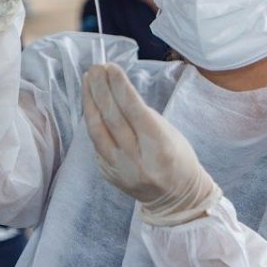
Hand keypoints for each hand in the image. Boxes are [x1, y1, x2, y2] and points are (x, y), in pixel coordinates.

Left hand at [82, 64, 220, 225]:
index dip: (119, 86)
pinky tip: (91, 103)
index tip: (111, 67)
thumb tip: (117, 91)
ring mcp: (119, 169)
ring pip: (97, 130)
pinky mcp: (107, 174)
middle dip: (101, 89)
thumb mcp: (170, 134)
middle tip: (96, 68)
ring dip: (90, 101)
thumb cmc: (178, 159)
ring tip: (88, 80)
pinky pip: (96, 142)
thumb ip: (143, 116)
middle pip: (112, 118)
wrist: (175, 199)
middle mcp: (136, 159)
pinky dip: (93, 120)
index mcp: (158, 147)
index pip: (134, 110)